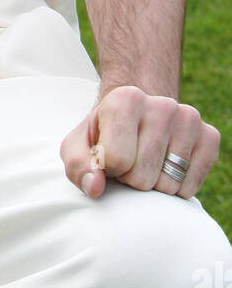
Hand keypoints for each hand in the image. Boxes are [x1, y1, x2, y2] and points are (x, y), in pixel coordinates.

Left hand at [60, 85, 219, 199]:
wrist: (138, 119)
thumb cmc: (104, 137)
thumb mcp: (78, 147)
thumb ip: (77, 166)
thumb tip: (95, 187)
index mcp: (126, 99)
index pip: (116, 160)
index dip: (108, 169)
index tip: (108, 156)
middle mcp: (162, 105)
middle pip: (142, 177)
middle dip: (130, 178)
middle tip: (129, 161)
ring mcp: (189, 119)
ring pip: (167, 185)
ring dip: (153, 185)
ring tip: (146, 162)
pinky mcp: (210, 137)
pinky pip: (190, 187)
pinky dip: (176, 188)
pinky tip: (166, 167)